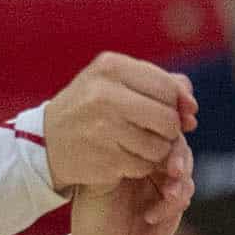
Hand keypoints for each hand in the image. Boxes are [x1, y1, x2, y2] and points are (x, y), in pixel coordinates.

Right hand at [41, 51, 195, 191]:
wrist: (43, 143)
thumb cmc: (89, 109)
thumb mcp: (115, 83)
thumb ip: (159, 84)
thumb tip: (191, 108)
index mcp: (110, 68)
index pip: (168, 88)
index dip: (179, 104)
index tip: (177, 115)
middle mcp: (104, 96)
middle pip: (167, 119)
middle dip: (168, 130)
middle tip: (153, 132)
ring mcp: (102, 129)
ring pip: (159, 145)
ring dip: (155, 150)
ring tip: (135, 145)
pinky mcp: (102, 159)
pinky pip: (143, 165)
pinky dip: (139, 166)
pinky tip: (123, 159)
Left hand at [54, 136, 195, 234]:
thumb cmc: (93, 220)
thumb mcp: (97, 186)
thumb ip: (116, 159)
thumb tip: (133, 133)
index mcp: (126, 154)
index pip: (149, 132)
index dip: (160, 132)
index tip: (161, 138)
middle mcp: (145, 164)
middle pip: (174, 145)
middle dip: (178, 156)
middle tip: (174, 169)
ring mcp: (161, 182)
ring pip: (185, 168)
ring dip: (180, 180)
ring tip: (168, 195)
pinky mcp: (173, 202)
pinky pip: (185, 192)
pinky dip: (173, 203)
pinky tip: (151, 217)